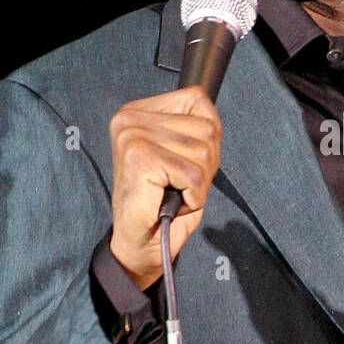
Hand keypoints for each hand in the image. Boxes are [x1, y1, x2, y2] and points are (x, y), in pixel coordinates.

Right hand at [109, 85, 221, 291]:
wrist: (138, 243)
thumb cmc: (161, 202)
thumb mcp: (183, 155)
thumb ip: (195, 128)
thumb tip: (212, 114)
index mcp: (137, 111)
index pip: (197, 100)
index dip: (207, 137)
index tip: (186, 162)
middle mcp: (130, 119)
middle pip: (207, 129)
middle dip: (205, 164)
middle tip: (180, 184)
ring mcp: (133, 137)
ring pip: (203, 152)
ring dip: (198, 182)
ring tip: (174, 192)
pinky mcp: (140, 159)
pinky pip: (194, 176)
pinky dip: (193, 197)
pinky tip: (171, 202)